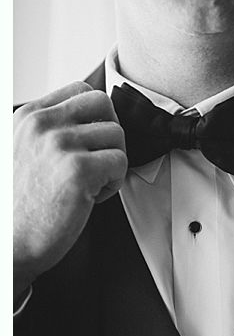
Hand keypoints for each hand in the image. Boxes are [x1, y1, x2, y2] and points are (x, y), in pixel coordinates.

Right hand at [13, 82, 126, 295]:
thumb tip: (98, 118)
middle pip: (104, 104)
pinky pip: (120, 162)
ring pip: (117, 134)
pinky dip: (114, 183)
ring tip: (90, 183)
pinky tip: (92, 196)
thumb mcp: (27, 150)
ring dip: (112, 162)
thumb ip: (54, 129)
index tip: (90, 143)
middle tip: (98, 161)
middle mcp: (41, 125)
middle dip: (110, 134)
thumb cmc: (23, 204)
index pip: (83, 92)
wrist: (10, 243)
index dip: (98, 118)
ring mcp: (59, 144)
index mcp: (29, 116)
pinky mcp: (78, 170)